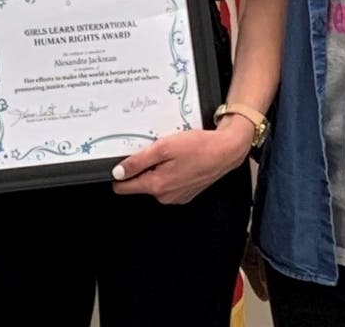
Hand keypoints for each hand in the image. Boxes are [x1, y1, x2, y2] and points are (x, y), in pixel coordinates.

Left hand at [111, 122, 251, 203]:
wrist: (226, 151)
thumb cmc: (198, 147)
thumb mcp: (163, 148)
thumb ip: (138, 162)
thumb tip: (118, 173)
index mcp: (157, 186)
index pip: (123, 188)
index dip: (119, 173)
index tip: (122, 160)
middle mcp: (165, 196)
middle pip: (139, 183)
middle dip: (141, 167)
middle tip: (153, 149)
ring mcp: (176, 197)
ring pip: (154, 182)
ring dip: (156, 168)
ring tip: (169, 153)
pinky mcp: (185, 193)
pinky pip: (168, 183)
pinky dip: (168, 171)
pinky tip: (178, 159)